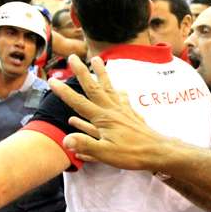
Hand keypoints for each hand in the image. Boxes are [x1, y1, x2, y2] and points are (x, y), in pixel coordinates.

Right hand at [48, 55, 166, 170]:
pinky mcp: (131, 114)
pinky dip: (118, 92)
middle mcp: (112, 110)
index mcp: (102, 118)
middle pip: (93, 88)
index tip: (52, 79)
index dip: (64, 92)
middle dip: (81, 72)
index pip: (79, 103)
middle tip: (72, 57)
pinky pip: (122, 98)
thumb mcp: (105, 153)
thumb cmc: (132, 154)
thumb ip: (86, 145)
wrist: (158, 151)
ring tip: (97, 59)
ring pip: (109, 88)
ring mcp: (123, 110)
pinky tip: (119, 90)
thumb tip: (65, 139)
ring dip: (101, 73)